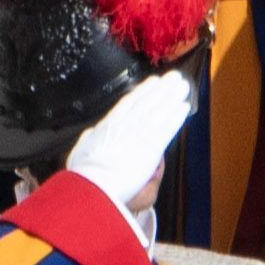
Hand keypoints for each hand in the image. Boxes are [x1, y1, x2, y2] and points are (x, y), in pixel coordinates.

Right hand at [66, 69, 197, 215]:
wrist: (93, 187)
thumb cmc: (83, 175)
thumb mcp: (79, 152)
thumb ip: (88, 140)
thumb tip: (91, 132)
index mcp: (107, 126)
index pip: (128, 103)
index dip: (142, 91)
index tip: (153, 81)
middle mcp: (125, 125)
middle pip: (147, 102)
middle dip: (162, 90)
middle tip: (174, 78)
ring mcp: (139, 134)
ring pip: (158, 111)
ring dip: (172, 98)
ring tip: (183, 87)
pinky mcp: (152, 147)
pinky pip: (167, 128)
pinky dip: (176, 117)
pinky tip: (185, 108)